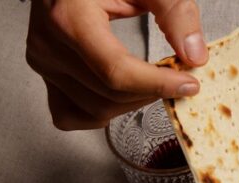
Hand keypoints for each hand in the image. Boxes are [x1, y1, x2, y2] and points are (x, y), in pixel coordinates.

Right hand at [26, 0, 207, 129]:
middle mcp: (50, 46)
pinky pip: (71, 115)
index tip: (188, 84)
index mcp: (68, 18)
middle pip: (110, 94)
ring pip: (95, 110)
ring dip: (133, 103)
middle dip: (152, 91)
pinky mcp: (44, 76)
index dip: (158, 84)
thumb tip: (194, 56)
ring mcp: (43, 64)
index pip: (115, 71)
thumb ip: (174, 12)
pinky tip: (122, 95)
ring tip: (150, 80)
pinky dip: (102, 113)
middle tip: (176, 76)